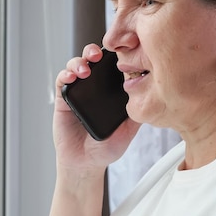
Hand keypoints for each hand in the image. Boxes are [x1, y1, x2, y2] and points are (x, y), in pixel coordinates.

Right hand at [53, 43, 140, 172]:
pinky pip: (62, 80)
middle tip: (99, 55)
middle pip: (93, 59)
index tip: (119, 53)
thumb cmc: (107, 148)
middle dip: (95, 52)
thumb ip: (138, 111)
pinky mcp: (64, 98)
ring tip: (85, 69)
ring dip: (80, 61)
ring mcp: (79, 91)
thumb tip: (153, 94)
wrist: (85, 163)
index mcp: (111, 91)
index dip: (116, 55)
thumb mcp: (129, 129)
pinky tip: (72, 77)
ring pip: (77, 65)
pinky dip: (66, 74)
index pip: (113, 65)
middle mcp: (95, 87)